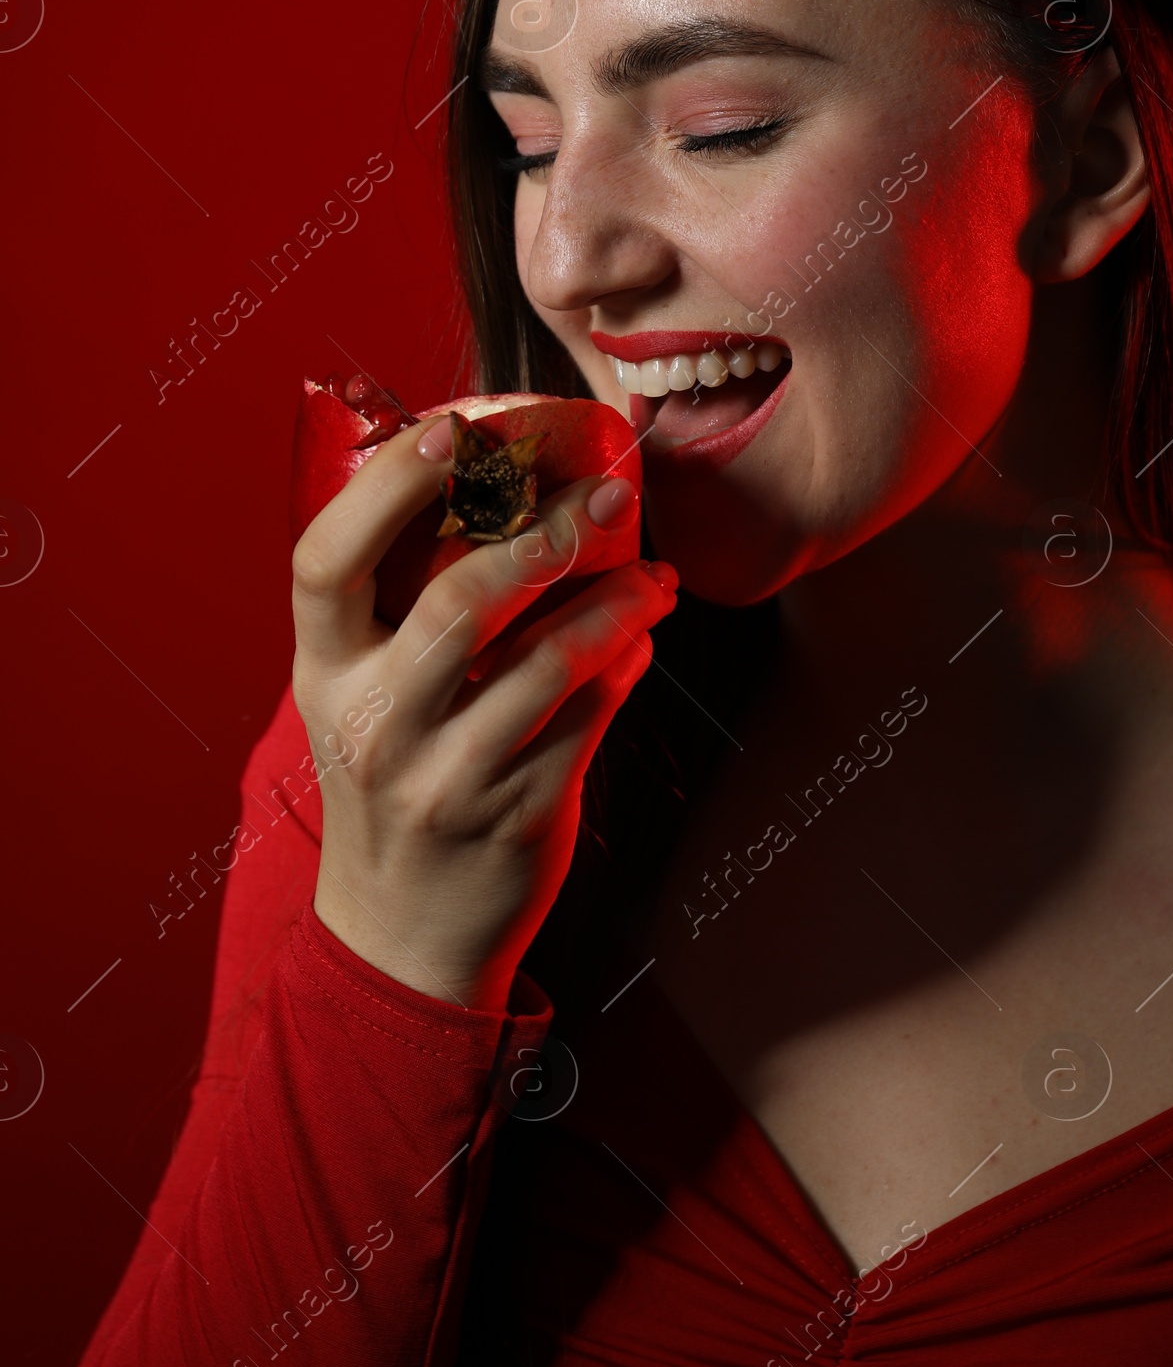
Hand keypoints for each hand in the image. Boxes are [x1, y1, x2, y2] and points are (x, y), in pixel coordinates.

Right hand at [290, 413, 676, 1008]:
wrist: (401, 937)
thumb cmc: (393, 779)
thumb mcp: (362, 695)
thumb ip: (401, 608)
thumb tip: (501, 482)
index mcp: (324, 674)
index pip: (326, 562)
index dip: (386, 487)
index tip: (455, 429)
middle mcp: (376, 723)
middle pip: (459, 604)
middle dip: (545, 534)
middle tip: (607, 492)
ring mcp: (446, 776)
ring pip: (549, 660)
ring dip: (618, 598)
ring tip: (654, 571)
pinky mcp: (517, 814)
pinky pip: (591, 715)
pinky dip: (628, 660)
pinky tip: (643, 633)